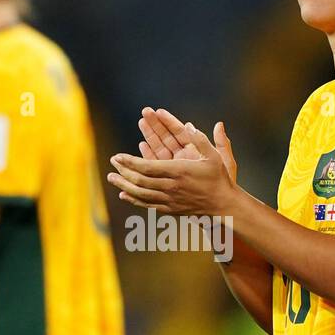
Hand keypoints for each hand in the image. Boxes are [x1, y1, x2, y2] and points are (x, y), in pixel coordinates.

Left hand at [109, 119, 236, 215]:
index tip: (117, 156)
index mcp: (179, 172)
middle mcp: (171, 187)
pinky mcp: (170, 210)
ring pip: (141, 194)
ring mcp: (169, 200)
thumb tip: (189, 124)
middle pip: (140, 180)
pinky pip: (147, 205)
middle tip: (111, 163)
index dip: (130, 162)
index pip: (148, 167)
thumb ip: (201, 140)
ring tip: (111, 178)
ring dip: (124, 185)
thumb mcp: (214, 156)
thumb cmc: (219, 180)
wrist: (223, 207)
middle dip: (123, 171)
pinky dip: (133, 200)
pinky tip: (124, 194)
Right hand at [138, 108, 237, 184]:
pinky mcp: (169, 178)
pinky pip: (157, 165)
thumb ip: (222, 144)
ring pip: (160, 149)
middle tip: (145, 112)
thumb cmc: (225, 184)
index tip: (159, 110)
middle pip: (167, 138)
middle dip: (156, 125)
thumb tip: (220, 125)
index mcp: (196, 151)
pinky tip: (142, 145)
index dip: (170, 121)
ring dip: (150, 136)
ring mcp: (175, 168)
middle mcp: (184, 158)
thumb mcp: (226, 162)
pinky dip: (149, 156)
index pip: (180, 132)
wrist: (219, 206)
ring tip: (141, 122)